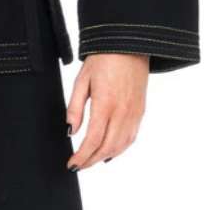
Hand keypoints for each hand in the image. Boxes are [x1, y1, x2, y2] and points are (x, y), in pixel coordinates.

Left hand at [65, 53, 148, 169]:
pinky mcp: (140, 111)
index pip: (93, 139)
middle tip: (78, 165)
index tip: (72, 164)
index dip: (82, 156)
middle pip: (107, 148)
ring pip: (120, 146)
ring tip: (90, 160)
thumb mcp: (82, 79)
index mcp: (105, 103)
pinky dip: (119, 149)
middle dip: (91, 161)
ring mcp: (134, 113)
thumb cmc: (103, 58)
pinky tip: (109, 151)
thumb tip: (70, 130)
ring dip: (104, 157)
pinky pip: (130, 137)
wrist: (129, 44)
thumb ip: (75, 107)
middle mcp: (122, 112)